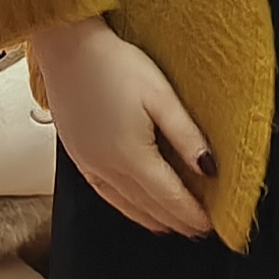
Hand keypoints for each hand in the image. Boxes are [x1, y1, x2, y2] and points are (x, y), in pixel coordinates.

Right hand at [31, 14, 213, 234]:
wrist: (67, 47)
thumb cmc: (115, 64)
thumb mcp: (161, 95)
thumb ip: (186, 135)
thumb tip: (209, 168)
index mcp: (130, 155)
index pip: (169, 196)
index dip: (191, 214)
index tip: (210, 225)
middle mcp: (107, 167)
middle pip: (149, 205)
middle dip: (176, 220)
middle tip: (198, 230)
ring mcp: (88, 165)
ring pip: (126, 204)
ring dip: (152, 218)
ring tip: (173, 226)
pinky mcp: (78, 157)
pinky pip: (105, 194)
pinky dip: (126, 208)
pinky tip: (135, 208)